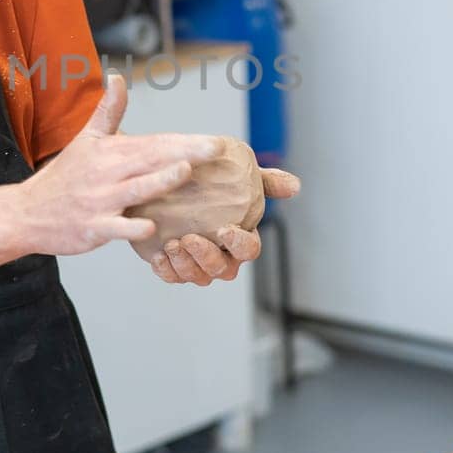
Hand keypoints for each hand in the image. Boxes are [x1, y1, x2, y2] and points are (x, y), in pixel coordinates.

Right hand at [10, 74, 220, 256]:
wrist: (26, 212)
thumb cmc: (63, 177)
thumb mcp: (85, 139)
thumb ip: (107, 110)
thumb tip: (118, 77)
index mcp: (110, 152)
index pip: (154, 143)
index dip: (185, 141)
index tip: (216, 141)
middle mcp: (107, 173)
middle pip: (150, 160)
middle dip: (185, 153)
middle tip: (215, 149)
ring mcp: (100, 201)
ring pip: (135, 190)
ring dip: (159, 181)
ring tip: (185, 171)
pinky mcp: (93, 227)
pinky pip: (116, 228)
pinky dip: (132, 227)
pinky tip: (152, 227)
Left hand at [149, 165, 300, 286]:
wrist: (168, 182)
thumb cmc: (208, 182)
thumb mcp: (236, 175)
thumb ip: (264, 181)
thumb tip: (294, 185)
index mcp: (239, 239)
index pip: (249, 250)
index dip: (240, 244)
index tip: (225, 230)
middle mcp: (220, 256)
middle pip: (223, 269)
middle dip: (206, 257)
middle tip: (190, 238)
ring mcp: (196, 265)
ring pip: (196, 276)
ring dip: (184, 264)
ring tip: (172, 244)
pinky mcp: (172, 267)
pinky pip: (172, 277)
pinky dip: (166, 269)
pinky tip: (158, 256)